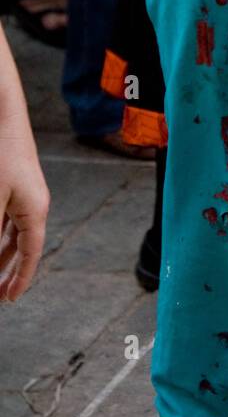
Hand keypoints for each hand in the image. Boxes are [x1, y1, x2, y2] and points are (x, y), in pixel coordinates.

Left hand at [0, 141, 49, 301]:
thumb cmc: (0, 156)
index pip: (30, 254)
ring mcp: (23, 195)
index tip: (9, 300)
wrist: (4, 116)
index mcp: (35, 211)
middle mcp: (33, 205)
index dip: (20, 279)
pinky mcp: (13, 185)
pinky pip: (5, 219)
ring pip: (11, 233)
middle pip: (22, 247)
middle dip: (7, 271)